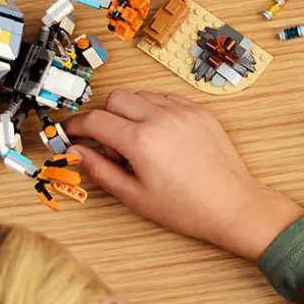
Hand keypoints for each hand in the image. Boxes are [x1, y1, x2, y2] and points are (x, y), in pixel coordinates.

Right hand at [64, 90, 303, 259]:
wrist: (232, 205)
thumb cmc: (187, 208)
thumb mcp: (135, 196)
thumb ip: (101, 170)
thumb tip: (77, 152)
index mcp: (142, 141)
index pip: (95, 120)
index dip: (76, 126)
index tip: (71, 134)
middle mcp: (162, 118)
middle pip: (116, 99)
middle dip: (105, 117)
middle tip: (109, 145)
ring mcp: (184, 111)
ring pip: (142, 95)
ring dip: (131, 113)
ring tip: (139, 145)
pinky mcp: (200, 112)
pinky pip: (166, 99)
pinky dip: (155, 111)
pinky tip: (160, 137)